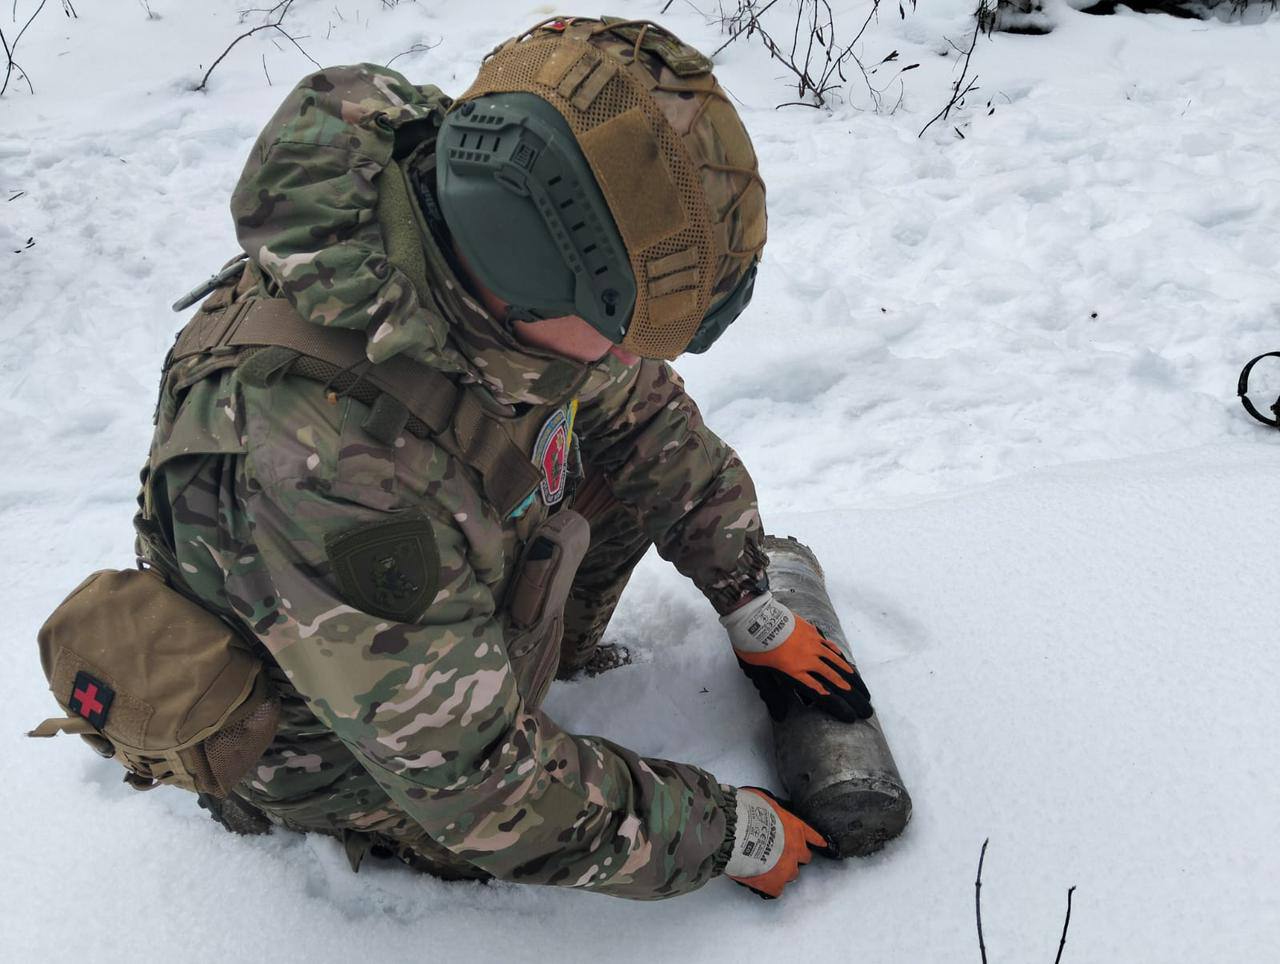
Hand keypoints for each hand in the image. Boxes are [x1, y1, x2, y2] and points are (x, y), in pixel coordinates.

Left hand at [722, 591, 872, 721]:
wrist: (756, 616)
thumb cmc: (753, 646)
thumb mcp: (757, 673)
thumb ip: (771, 694)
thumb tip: (780, 718)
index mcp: (794, 670)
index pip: (818, 690)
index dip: (834, 702)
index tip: (848, 715)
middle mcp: (807, 658)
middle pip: (831, 676)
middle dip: (847, 691)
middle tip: (861, 703)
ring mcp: (811, 643)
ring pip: (834, 660)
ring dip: (846, 672)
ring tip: (856, 681)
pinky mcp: (810, 631)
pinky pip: (828, 645)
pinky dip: (837, 653)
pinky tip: (842, 658)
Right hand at [725, 787, 832, 898]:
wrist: (737, 833)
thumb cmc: (748, 813)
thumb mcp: (764, 801)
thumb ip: (770, 809)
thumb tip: (763, 806)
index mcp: (795, 829)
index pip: (812, 836)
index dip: (816, 841)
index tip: (823, 844)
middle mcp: (796, 850)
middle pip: (804, 858)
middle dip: (794, 856)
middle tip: (781, 854)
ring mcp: (787, 869)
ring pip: (791, 875)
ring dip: (782, 871)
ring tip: (768, 867)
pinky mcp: (774, 884)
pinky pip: (776, 889)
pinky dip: (769, 886)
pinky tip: (762, 882)